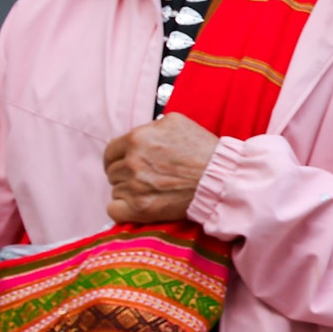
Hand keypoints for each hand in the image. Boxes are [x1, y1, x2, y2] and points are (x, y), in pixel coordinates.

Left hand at [104, 113, 219, 223]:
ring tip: (152, 191)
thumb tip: (139, 136)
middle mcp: (133, 162)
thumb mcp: (176, 122)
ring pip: (116, 190)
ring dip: (129, 191)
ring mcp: (136, 186)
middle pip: (112, 172)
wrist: (221, 178)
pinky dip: (122, 210)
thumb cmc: (204, 150)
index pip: (111, 151)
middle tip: (146, 178)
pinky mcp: (141, 208)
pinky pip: (114, 210)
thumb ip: (150, 127)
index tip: (127, 164)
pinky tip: (138, 205)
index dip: (118, 158)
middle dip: (126, 175)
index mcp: (138, 139)